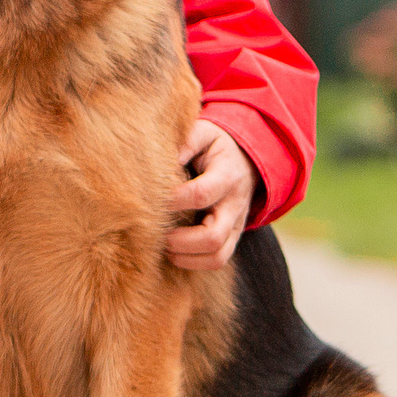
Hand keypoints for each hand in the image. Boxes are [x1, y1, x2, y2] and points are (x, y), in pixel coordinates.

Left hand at [167, 120, 257, 270]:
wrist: (246, 160)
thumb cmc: (215, 146)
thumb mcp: (205, 132)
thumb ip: (187, 141)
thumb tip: (165, 158)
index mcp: (227, 174)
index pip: (201, 194)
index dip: (174, 201)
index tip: (150, 201)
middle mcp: (235, 204)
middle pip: (213, 235)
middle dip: (180, 240)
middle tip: (155, 234)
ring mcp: (236, 224)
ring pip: (217, 255)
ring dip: (186, 256)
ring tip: (162, 246)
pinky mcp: (232, 237)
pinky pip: (217, 261)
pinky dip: (193, 263)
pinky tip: (173, 252)